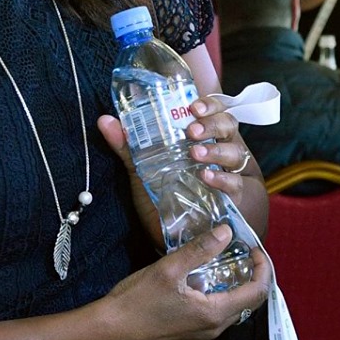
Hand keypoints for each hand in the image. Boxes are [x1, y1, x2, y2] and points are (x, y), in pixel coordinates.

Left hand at [99, 99, 253, 248]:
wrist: (170, 235)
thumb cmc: (161, 197)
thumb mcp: (141, 170)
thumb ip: (127, 146)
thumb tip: (104, 120)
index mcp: (200, 138)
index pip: (213, 110)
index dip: (209, 104)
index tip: (193, 106)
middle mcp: (217, 151)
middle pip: (229, 125)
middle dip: (213, 123)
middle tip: (192, 130)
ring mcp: (227, 173)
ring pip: (235, 152)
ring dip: (216, 150)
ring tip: (196, 153)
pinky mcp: (230, 197)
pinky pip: (235, 183)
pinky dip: (222, 178)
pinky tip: (207, 176)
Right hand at [105, 226, 269, 339]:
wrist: (110, 330)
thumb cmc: (137, 300)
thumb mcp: (169, 269)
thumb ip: (200, 250)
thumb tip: (226, 232)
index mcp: (214, 314)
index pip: (257, 293)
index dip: (264, 269)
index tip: (255, 249)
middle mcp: (214, 328)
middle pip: (250, 302)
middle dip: (254, 276)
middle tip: (245, 252)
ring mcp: (203, 334)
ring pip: (235, 309)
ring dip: (238, 286)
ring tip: (230, 261)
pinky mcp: (191, 333)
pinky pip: (219, 314)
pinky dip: (223, 295)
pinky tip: (209, 279)